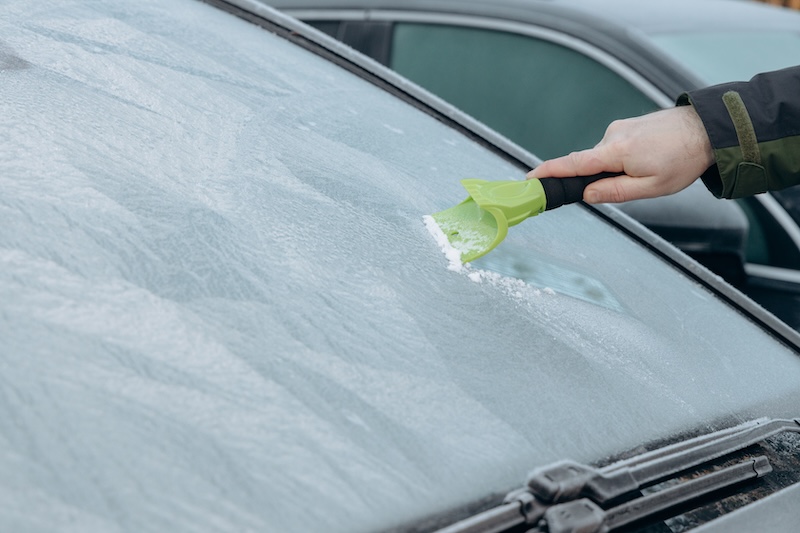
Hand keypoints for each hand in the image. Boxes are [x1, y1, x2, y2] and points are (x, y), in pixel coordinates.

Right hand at [527, 106, 714, 202]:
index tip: (529, 178)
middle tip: (635, 183)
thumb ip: (615, 191)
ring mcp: (620, 128)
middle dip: (602, 179)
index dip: (548, 172)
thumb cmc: (684, 159)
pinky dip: (625, 159)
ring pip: (605, 158)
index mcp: (615, 151)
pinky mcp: (628, 126)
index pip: (572, 164)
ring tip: (652, 169)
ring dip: (618, 169)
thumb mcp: (651, 187)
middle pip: (590, 164)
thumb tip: (588, 194)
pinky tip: (651, 159)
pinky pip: (615, 148)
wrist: (709, 128)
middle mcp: (612, 135)